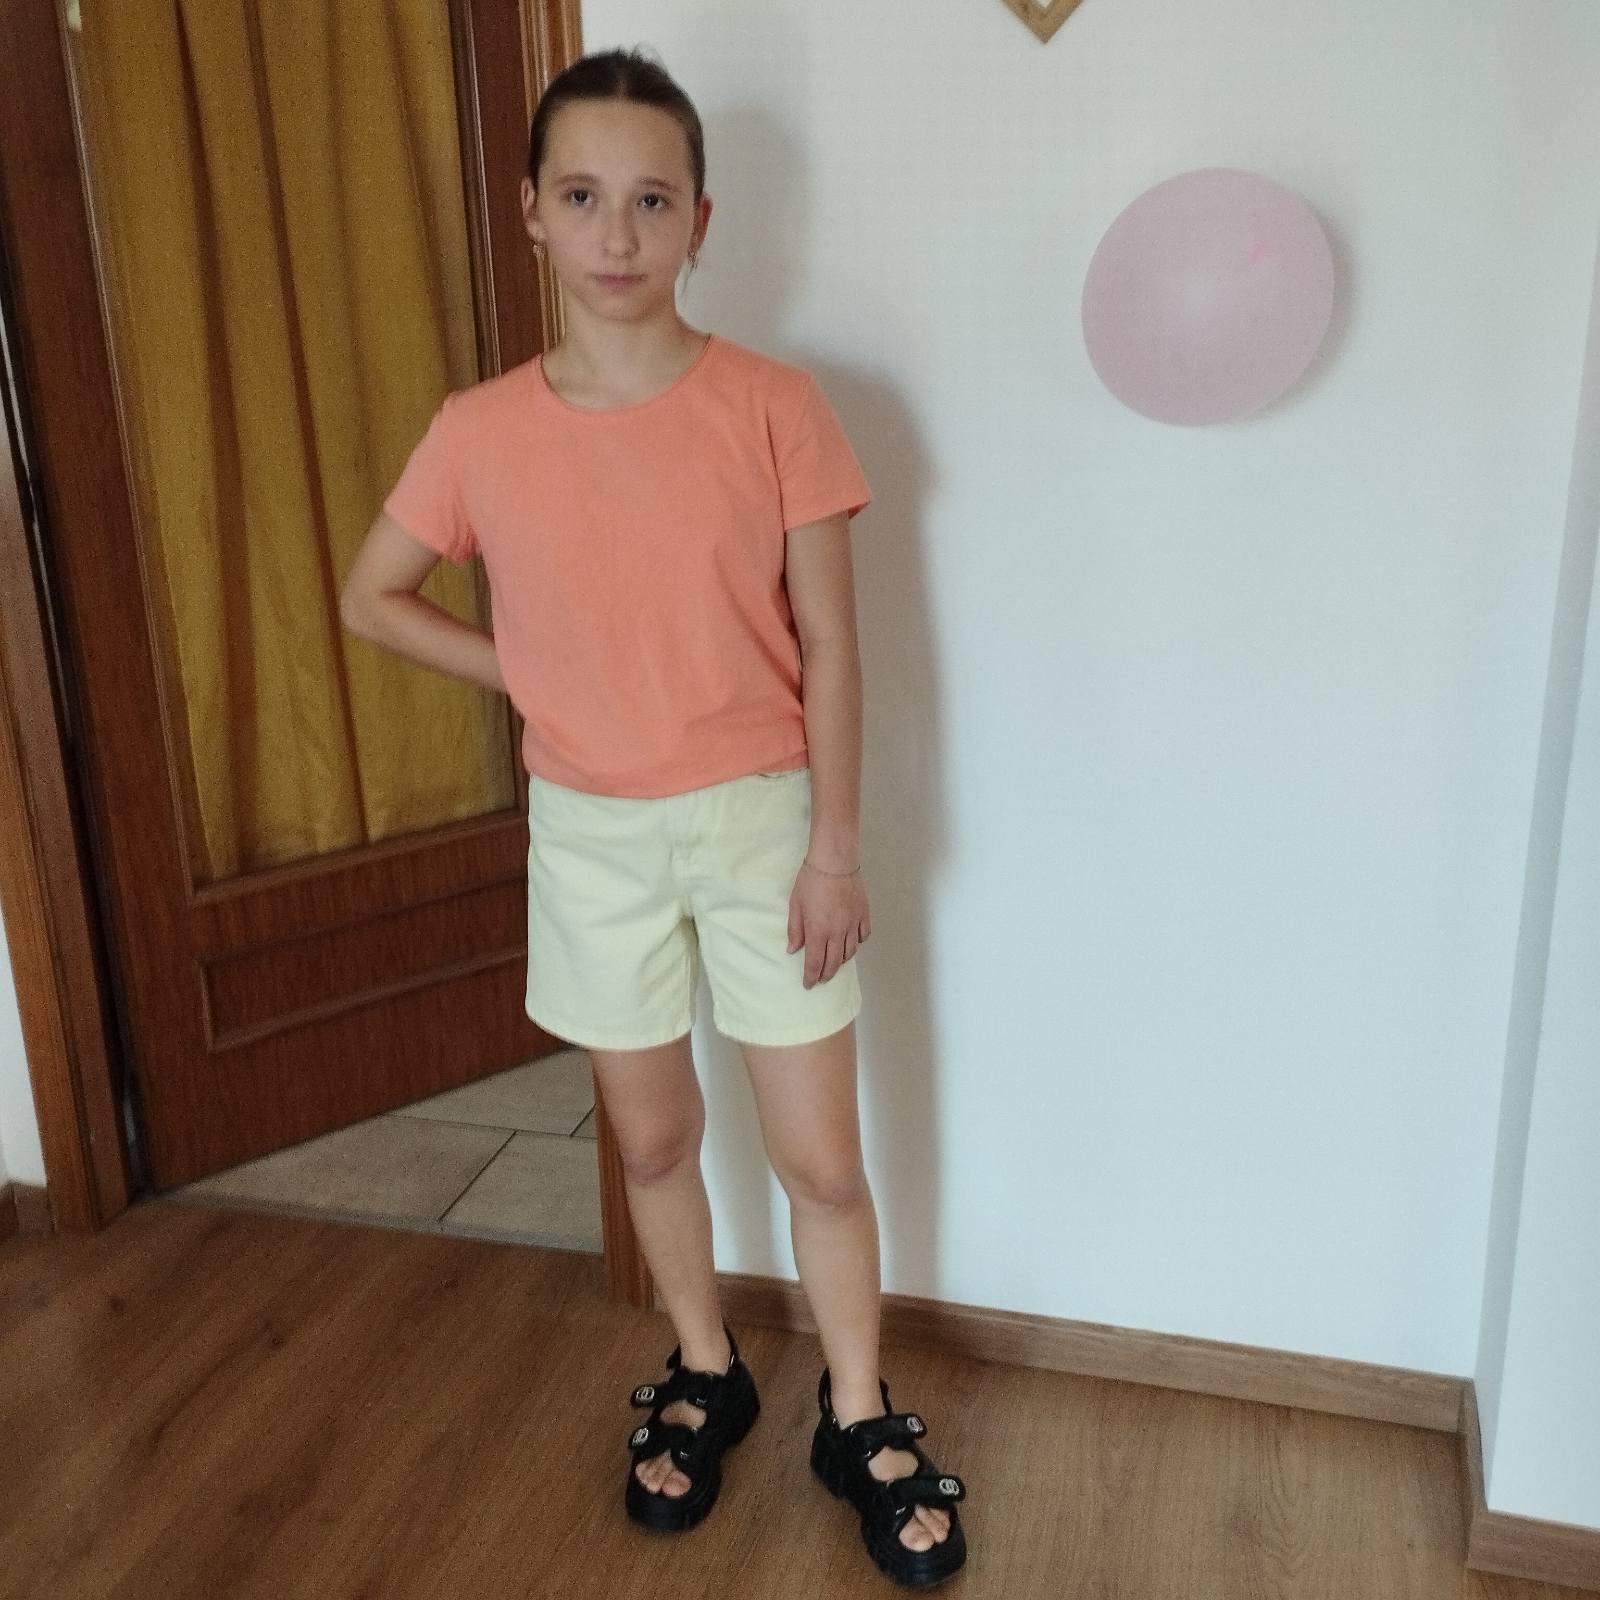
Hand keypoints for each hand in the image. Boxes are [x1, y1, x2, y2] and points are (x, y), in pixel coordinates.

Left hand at [787, 861, 870, 987]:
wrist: (835, 861)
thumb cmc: (811, 880)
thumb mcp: (795, 905)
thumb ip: (794, 930)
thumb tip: (793, 949)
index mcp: (818, 931)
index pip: (814, 962)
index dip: (811, 976)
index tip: (808, 984)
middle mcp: (837, 932)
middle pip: (834, 962)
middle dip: (826, 974)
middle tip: (820, 979)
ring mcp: (852, 924)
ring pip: (850, 952)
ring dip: (841, 961)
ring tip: (834, 963)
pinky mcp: (863, 915)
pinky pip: (862, 937)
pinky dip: (856, 944)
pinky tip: (850, 943)